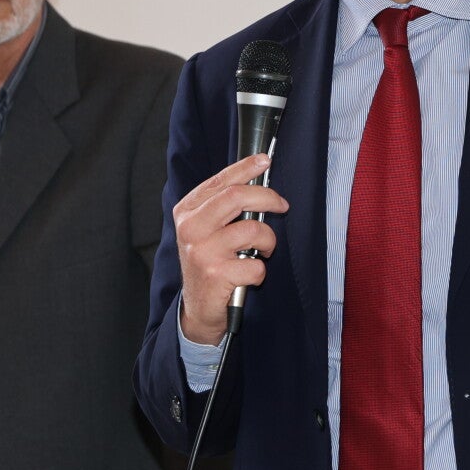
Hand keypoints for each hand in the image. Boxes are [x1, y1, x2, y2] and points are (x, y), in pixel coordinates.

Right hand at [174, 154, 287, 344]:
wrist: (198, 308)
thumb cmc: (209, 264)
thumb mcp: (207, 230)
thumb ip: (223, 206)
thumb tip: (257, 180)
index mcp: (187, 211)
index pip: (221, 181)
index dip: (246, 168)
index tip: (265, 160)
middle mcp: (191, 228)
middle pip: (236, 197)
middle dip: (268, 198)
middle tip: (281, 206)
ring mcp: (202, 251)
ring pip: (253, 230)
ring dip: (268, 242)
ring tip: (263, 251)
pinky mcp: (215, 274)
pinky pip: (256, 264)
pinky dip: (260, 271)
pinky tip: (249, 275)